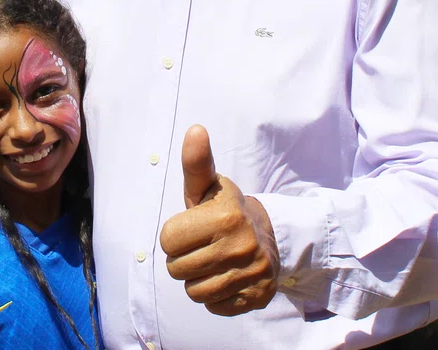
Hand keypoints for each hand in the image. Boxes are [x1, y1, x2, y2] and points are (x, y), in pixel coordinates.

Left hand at [159, 125, 279, 316]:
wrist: (270, 236)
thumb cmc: (224, 211)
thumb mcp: (208, 187)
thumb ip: (196, 163)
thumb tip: (195, 129)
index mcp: (225, 216)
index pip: (167, 240)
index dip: (174, 235)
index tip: (192, 229)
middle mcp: (241, 245)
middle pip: (177, 269)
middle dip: (184, 259)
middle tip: (203, 246)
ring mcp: (251, 274)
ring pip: (194, 292)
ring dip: (198, 279)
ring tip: (213, 262)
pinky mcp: (257, 297)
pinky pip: (214, 307)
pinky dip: (216, 296)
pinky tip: (227, 277)